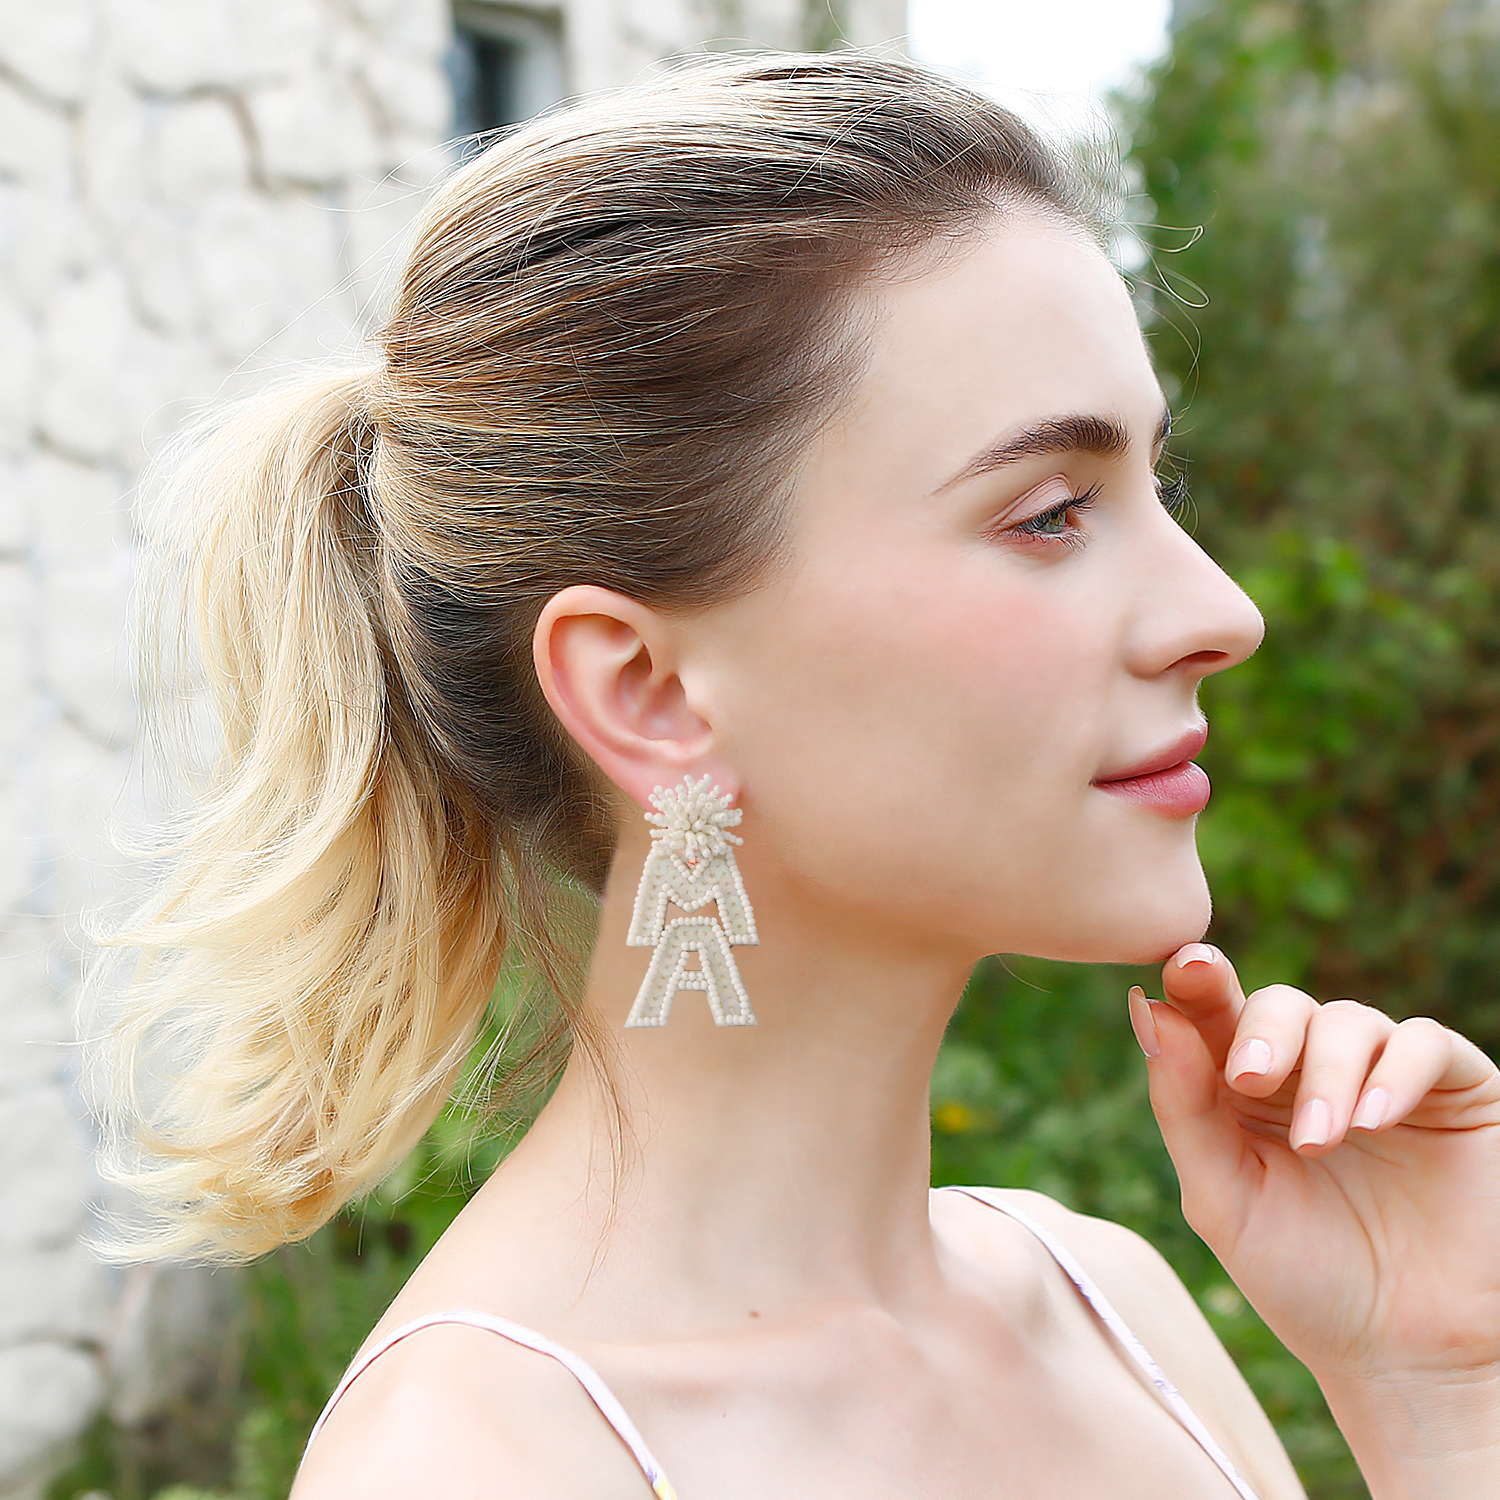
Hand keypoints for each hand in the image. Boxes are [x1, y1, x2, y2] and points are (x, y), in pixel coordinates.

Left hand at [1129, 947, 1499, 1386]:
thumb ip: (1183, 1106)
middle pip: (1278, 1006)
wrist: (1408, 1355)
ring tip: (1320, 1140)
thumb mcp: (1224, 1198)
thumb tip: (1148, 1008)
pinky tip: (1376, 1121)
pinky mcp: (1454, 1090)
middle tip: (1250, 1083)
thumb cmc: (1305, 1277)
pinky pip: (1423, 1042)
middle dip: (1260, 1034)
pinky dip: (1395, 1070)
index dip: (1196, 979)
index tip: (1185, 967)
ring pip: (1346, 1021)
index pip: (1213, 1013)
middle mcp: (1308, 1071)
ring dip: (1325, 1073)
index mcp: (1240, 1089)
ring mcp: (1380, 1076)